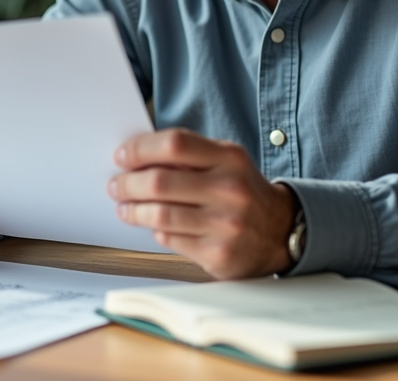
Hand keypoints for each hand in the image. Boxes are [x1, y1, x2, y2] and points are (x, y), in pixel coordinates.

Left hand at [108, 128, 296, 278]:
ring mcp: (225, 224)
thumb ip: (189, 155)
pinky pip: (169, 239)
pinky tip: (153, 225)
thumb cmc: (241, 191)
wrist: (280, 231)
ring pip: (159, 215)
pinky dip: (155, 231)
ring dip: (133, 211)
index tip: (122, 156)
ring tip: (125, 207)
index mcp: (230, 158)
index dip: (140, 149)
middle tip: (117, 185)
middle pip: (159, 182)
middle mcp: (230, 189)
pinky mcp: (218, 254)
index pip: (175, 144)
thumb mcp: (226, 162)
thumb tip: (136, 156)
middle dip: (128, 183)